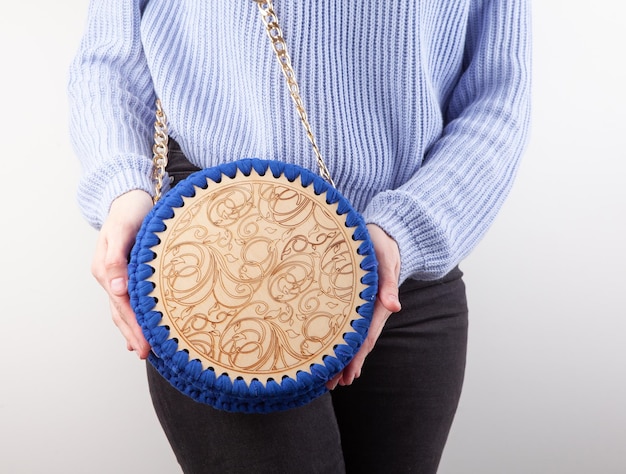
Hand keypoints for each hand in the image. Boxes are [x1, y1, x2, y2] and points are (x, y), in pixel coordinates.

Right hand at [91, 190, 153, 358]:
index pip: (121, 305)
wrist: (130, 197)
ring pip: (123, 308)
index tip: (145, 343)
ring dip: (132, 328)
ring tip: (143, 348)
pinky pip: (130, 299)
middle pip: (120, 311)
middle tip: (147, 353)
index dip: (133, 325)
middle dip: (133, 333)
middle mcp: (109, 276)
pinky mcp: (128, 272)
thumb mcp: (123, 229)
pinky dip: (134, 315)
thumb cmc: (129, 211)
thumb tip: (115, 286)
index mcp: (106, 269)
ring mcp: (117, 275)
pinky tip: (142, 326)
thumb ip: (117, 257)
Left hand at [327, 224, 401, 388]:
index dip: (356, 357)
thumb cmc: (383, 244)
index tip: (347, 376)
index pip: (366, 336)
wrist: (383, 233)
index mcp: (377, 303)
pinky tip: (330, 352)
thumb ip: (389, 282)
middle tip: (330, 386)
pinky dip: (340, 341)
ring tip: (329, 380)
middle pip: (358, 344)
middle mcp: (370, 310)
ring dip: (342, 358)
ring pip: (352, 338)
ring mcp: (363, 307)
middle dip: (345, 365)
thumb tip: (394, 307)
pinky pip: (346, 325)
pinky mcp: (355, 302)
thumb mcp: (387, 258)